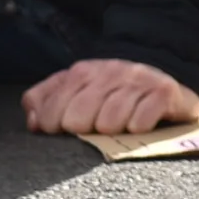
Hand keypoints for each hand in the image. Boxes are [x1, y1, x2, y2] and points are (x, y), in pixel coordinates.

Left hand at [21, 59, 198, 134]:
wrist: (164, 69)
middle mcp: (110, 72)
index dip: (54, 127)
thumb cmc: (112, 88)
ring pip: (109, 123)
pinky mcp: (164, 92)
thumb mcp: (74, 88)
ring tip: (119, 125)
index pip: (52, 111)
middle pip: (78, 120)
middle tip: (96, 127)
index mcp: (82, 72)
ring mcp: (138, 81)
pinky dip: (138, 128)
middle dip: (85, 129)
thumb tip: (33, 122)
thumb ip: (44, 100)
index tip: (65, 128)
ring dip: (113, 130)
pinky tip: (139, 123)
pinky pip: (140, 123)